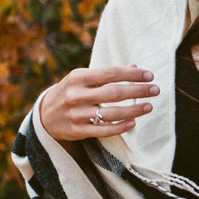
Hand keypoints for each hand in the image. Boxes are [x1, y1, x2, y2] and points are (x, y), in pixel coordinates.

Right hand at [39, 64, 158, 141]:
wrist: (44, 115)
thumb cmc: (70, 92)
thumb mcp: (82, 79)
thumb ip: (107, 74)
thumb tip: (135, 67)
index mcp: (78, 77)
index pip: (111, 73)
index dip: (132, 74)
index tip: (149, 75)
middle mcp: (76, 95)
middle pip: (113, 93)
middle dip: (138, 91)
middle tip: (155, 90)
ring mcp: (76, 114)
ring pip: (110, 113)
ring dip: (133, 110)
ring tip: (149, 107)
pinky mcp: (77, 131)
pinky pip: (103, 130)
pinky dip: (120, 127)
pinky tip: (133, 123)